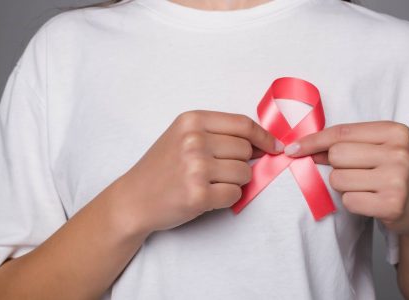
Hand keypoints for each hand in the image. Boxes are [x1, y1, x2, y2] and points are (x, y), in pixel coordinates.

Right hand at [110, 110, 283, 235]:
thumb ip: (219, 134)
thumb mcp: (184, 137)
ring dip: (234, 182)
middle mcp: (194, 141)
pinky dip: (228, 198)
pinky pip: (235, 194)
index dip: (264, 137)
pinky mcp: (198, 194)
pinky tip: (208, 196)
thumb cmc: (162, 168)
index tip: (274, 147)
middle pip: (246, 150)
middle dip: (241, 163)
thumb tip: (263, 144)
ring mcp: (195, 167)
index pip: (243, 125)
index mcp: (192, 121)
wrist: (134, 198)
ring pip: (245, 173)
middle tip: (219, 171)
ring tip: (210, 183)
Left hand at [283, 121, 408, 238]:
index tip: (293, 149)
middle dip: (337, 167)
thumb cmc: (392, 172)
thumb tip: (302, 148)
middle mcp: (399, 152)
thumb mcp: (376, 149)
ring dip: (344, 186)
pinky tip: (370, 201)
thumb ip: (344, 143)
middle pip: (337, 155)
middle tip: (357, 173)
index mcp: (395, 131)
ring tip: (366, 187)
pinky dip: (353, 202)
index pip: (341, 132)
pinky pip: (348, 200)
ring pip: (338, 179)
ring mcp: (398, 179)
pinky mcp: (393, 204)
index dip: (312, 141)